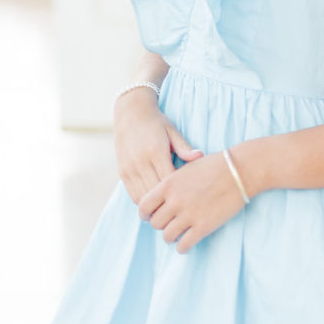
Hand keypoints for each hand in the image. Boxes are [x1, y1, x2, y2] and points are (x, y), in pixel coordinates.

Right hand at [114, 88, 201, 203]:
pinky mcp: (122, 173)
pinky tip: (155, 202)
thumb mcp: (172, 131)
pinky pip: (133, 195)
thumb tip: (200, 157)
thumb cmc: (156, 122)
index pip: (169, 181)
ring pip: (142, 198)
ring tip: (169, 210)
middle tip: (181, 209)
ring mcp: (129, 169)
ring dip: (155, 206)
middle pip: (155, 193)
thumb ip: (184, 147)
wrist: (130, 113)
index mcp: (155, 151)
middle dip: (168, 203)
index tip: (191, 197)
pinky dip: (144, 201)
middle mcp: (140, 162)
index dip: (179, 192)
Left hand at [138, 151, 245, 252]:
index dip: (146, 213)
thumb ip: (171, 183)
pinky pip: (183, 245)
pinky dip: (183, 246)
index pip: (143, 206)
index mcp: (168, 184)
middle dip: (161, 224)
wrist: (239, 170)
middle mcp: (175, 201)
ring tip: (180, 231)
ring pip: (167, 236)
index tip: (152, 214)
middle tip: (170, 221)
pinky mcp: (203, 227)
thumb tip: (161, 198)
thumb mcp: (187, 168)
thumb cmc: (214, 166)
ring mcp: (188, 215)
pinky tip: (189, 240)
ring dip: (172, 235)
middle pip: (155, 223)